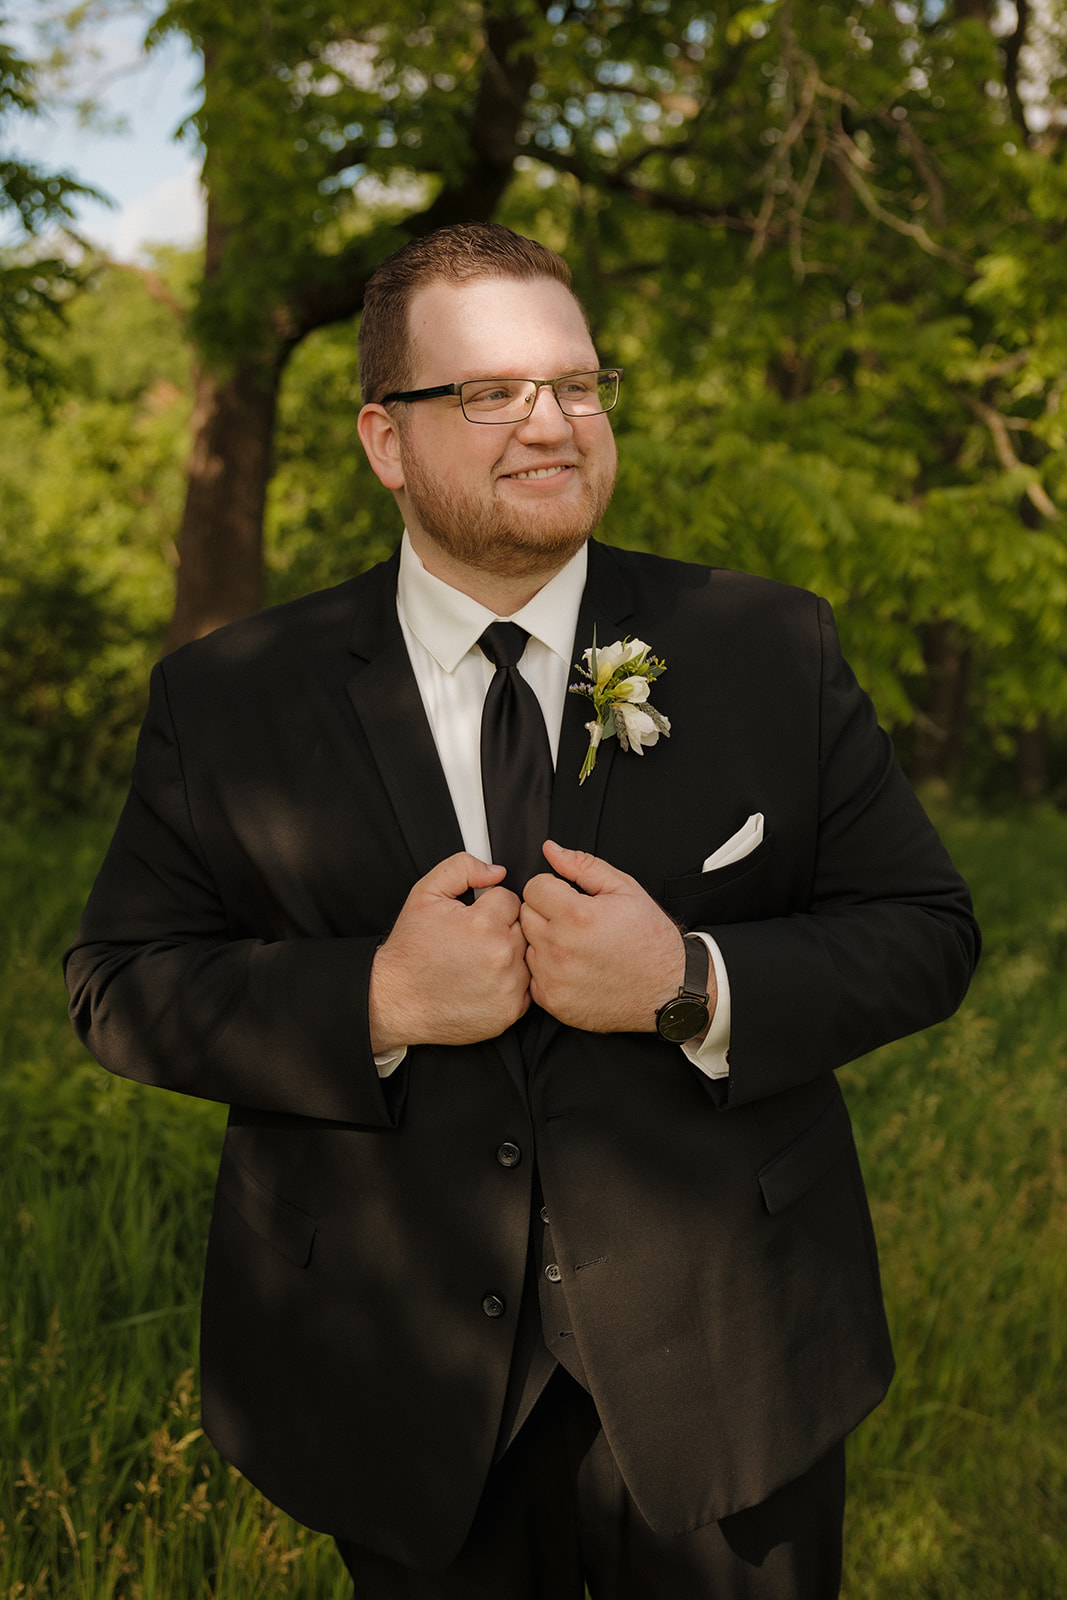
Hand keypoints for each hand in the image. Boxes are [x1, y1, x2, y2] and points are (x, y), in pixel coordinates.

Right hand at [369, 854, 529, 1050]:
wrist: (398, 1000)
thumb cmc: (411, 951)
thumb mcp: (425, 894)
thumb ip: (462, 868)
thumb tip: (496, 871)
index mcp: (483, 924)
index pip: (510, 899)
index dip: (488, 907)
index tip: (472, 920)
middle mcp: (501, 955)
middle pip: (522, 926)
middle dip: (501, 929)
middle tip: (472, 941)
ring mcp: (509, 986)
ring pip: (526, 955)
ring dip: (508, 955)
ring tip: (477, 962)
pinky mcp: (511, 1010)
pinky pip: (526, 986)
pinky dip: (510, 983)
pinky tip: (484, 982)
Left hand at [520, 840, 712, 1033]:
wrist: (668, 988)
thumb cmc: (650, 940)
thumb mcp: (624, 889)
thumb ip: (582, 865)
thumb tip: (551, 850)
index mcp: (576, 916)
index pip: (533, 887)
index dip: (553, 887)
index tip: (570, 897)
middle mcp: (560, 949)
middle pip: (525, 914)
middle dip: (546, 911)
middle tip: (576, 921)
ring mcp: (554, 978)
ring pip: (526, 944)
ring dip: (545, 940)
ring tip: (577, 944)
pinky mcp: (553, 1001)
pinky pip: (531, 974)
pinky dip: (547, 969)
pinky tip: (573, 966)